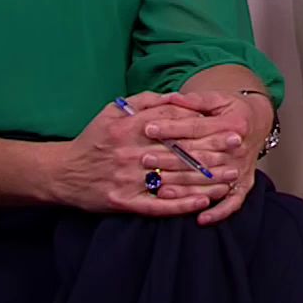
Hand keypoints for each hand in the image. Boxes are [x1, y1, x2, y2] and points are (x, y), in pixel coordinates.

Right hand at [51, 93, 237, 219]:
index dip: (205, 127)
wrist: (62, 172)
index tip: (229, 127)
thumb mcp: (113, 110)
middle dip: (213, 151)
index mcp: (130, 128)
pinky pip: (158, 205)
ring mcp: (128, 180)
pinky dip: (182, 204)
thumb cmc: (93, 138)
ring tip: (230, 177)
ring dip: (205, 179)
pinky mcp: (124, 202)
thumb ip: (145, 101)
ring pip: (174, 180)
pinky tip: (203, 202)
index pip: (175, 126)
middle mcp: (130, 153)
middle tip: (239, 150)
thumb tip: (177, 97)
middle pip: (180, 153)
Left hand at [140, 91, 260, 224]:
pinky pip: (232, 203)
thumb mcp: (217, 98)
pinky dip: (218, 212)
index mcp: (234, 124)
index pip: (197, 128)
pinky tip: (200, 219)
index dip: (172, 128)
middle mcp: (239, 149)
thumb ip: (195, 100)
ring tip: (158, 187)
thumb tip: (171, 98)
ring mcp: (242, 169)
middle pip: (200, 157)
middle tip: (143, 159)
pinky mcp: (245, 185)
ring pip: (210, 181)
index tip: (149, 128)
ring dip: (184, 187)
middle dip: (170, 158)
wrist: (258, 123)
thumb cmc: (232, 109)